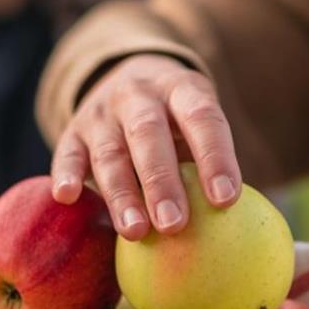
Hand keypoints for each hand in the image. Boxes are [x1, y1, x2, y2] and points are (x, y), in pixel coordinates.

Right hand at [49, 54, 241, 239]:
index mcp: (181, 89)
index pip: (201, 117)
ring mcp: (102, 112)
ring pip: (109, 151)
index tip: (225, 199)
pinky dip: (66, 174)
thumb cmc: (178, 122)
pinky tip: (68, 197)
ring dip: (121, 193)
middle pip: (148, 134)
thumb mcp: (198, 122)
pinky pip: (67, 153)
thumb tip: (242, 229)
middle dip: (161, 181)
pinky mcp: (73, 131)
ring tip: (135, 232)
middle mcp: (138, 95)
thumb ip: (211, 163)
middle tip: (175, 224)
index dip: (214, 157)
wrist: (128, 76)